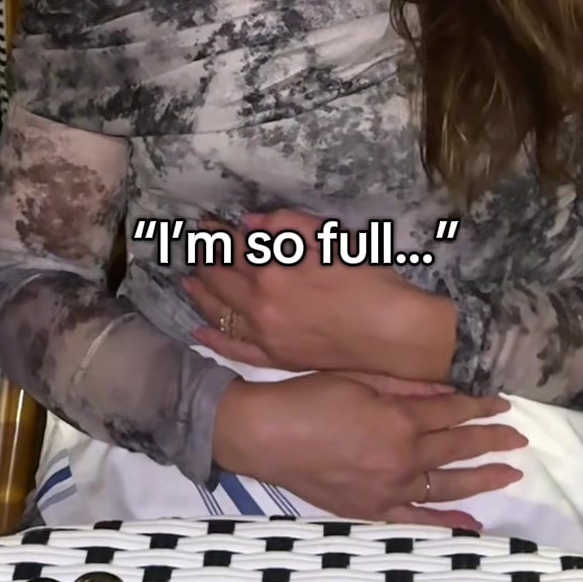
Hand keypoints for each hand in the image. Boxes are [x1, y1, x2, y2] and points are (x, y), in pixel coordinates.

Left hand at [186, 210, 457, 380]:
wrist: (394, 333)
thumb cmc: (370, 279)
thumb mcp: (332, 239)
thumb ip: (288, 226)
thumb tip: (250, 222)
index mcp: (273, 268)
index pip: (232, 246)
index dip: (216, 233)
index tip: (205, 224)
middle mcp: (261, 303)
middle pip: (220, 278)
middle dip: (205, 259)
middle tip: (196, 247)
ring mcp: (266, 335)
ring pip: (219, 312)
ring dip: (200, 294)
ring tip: (188, 280)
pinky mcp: (276, 359)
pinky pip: (235, 350)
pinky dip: (213, 340)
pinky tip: (198, 332)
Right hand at [212, 375, 524, 528]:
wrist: (265, 434)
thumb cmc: (308, 396)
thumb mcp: (360, 379)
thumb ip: (407, 387)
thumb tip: (448, 389)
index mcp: (399, 420)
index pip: (452, 412)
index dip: (480, 406)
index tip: (503, 403)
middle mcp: (402, 459)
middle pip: (457, 449)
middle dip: (491, 441)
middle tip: (518, 438)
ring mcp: (388, 490)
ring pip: (446, 486)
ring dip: (481, 479)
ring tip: (511, 473)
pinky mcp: (371, 510)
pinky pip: (416, 522)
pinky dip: (446, 524)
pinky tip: (471, 524)